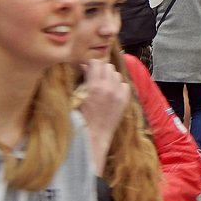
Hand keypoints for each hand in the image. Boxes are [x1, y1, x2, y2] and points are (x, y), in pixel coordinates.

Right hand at [79, 60, 130, 175]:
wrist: (93, 137)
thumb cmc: (79, 120)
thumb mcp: (75, 99)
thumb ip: (80, 82)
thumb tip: (84, 68)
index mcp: (94, 86)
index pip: (95, 63)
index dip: (90, 64)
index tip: (86, 68)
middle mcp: (108, 87)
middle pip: (107, 66)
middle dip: (100, 69)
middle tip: (94, 76)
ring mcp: (118, 94)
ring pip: (117, 74)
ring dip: (109, 76)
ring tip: (102, 84)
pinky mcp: (124, 100)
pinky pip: (125, 84)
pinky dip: (119, 85)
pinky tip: (111, 92)